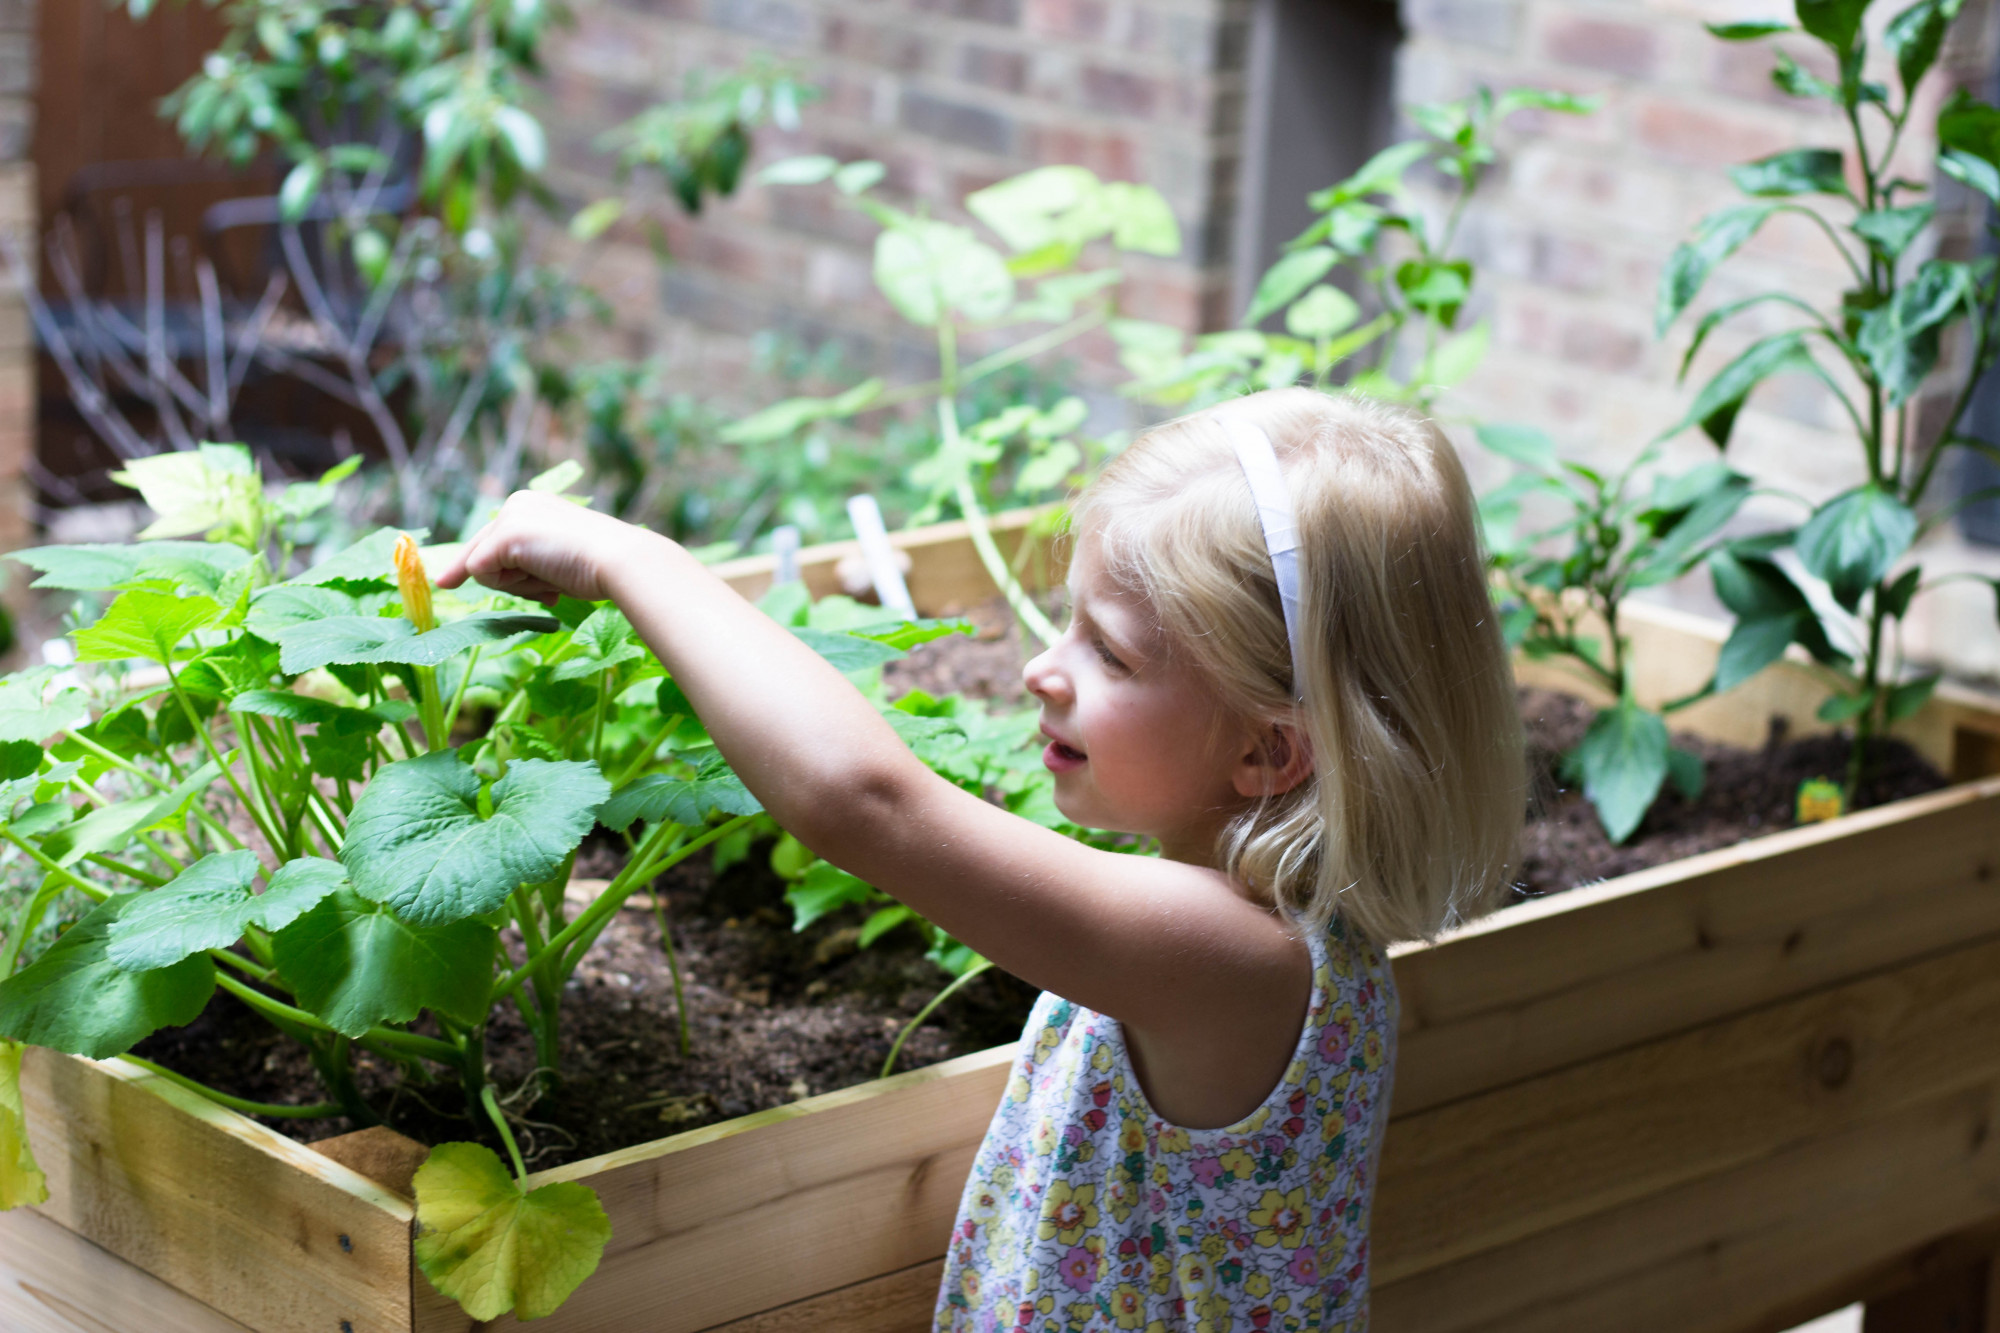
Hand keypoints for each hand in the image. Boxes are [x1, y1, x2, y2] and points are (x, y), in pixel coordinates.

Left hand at [434, 490, 656, 603]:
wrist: (619, 560)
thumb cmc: (598, 565)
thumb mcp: (556, 557)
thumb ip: (526, 562)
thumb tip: (483, 574)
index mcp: (531, 504)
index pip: (492, 540)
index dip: (483, 567)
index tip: (445, 583)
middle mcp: (516, 503)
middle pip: (482, 553)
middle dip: (502, 581)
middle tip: (542, 587)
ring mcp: (509, 518)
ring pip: (483, 567)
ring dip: (517, 586)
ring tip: (555, 580)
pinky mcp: (504, 536)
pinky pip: (480, 573)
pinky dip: (509, 586)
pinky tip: (546, 580)